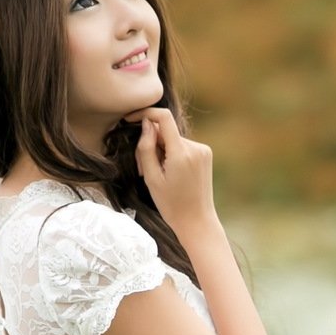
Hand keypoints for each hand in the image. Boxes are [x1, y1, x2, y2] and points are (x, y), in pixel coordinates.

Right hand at [127, 106, 217, 230]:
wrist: (196, 221)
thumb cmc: (171, 204)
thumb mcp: (151, 177)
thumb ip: (146, 148)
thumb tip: (147, 123)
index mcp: (181, 153)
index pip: (163, 117)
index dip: (145, 113)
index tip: (130, 118)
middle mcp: (196, 148)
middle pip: (165, 132)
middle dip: (151, 144)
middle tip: (144, 169)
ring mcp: (203, 150)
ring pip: (173, 139)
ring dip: (162, 151)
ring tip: (159, 175)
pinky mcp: (206, 154)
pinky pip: (182, 146)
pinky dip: (173, 154)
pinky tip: (172, 173)